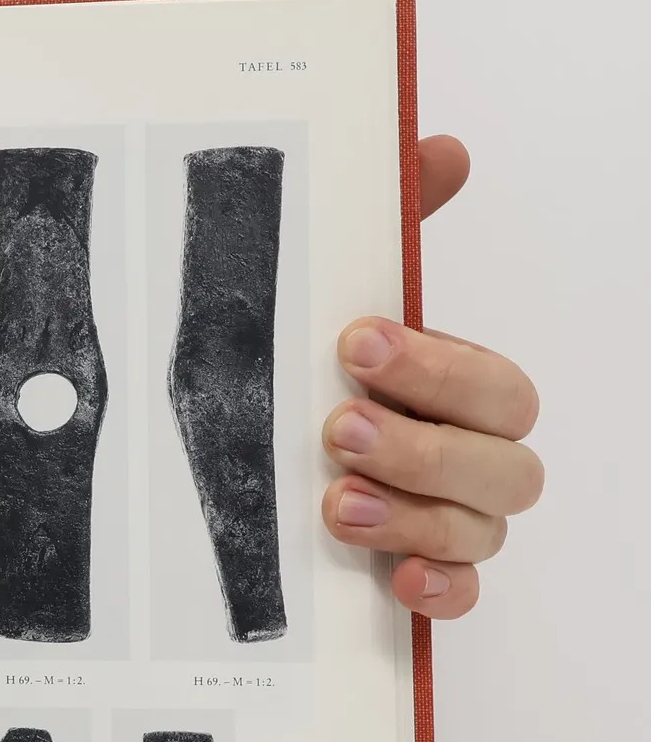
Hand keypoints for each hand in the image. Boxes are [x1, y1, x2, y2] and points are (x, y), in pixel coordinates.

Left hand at [322, 136, 542, 618]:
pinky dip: (439, 589)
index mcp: (458, 389)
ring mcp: (450, 522)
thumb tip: (440, 147)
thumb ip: (391, 226)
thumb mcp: (331, 294)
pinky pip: (461, 595)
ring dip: (414, 515)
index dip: (436, 368)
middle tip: (339, 428)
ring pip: (481, 530)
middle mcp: (469, 457)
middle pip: (503, 465)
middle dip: (425, 447)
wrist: (237, 449)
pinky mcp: (418, 574)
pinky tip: (395, 578)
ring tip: (335, 501)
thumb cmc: (311, 367)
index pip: (494, 387)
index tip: (353, 343)